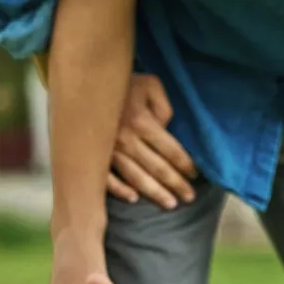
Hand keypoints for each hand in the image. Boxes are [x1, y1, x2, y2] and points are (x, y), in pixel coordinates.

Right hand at [104, 74, 198, 209]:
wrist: (88, 80)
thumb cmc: (125, 82)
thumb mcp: (151, 85)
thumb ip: (164, 107)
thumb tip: (166, 129)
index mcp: (141, 121)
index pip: (170, 149)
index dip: (184, 164)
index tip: (195, 175)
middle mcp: (126, 139)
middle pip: (156, 167)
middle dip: (175, 184)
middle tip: (190, 197)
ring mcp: (109, 150)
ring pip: (135, 177)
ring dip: (154, 192)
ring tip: (170, 204)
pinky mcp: (94, 155)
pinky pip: (107, 178)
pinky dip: (120, 190)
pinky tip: (133, 199)